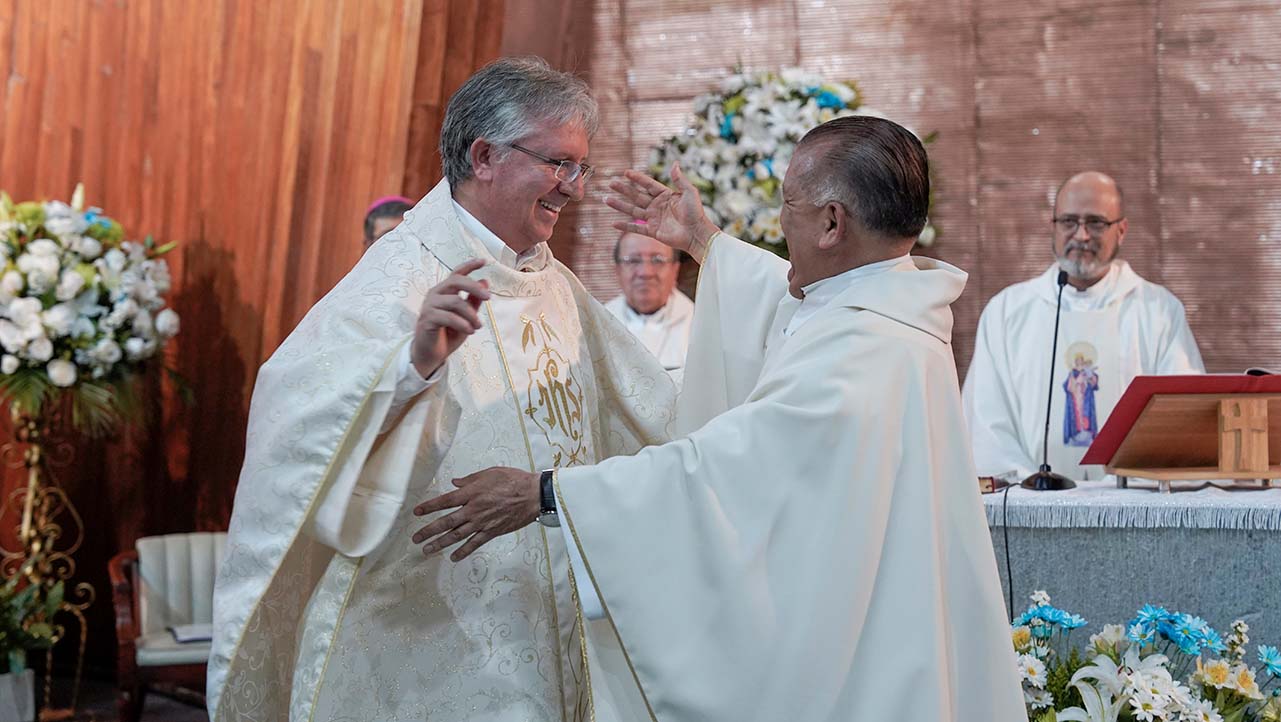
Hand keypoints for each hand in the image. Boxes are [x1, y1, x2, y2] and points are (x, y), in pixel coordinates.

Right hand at [410, 258, 490, 377]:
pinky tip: (470, 331)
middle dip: (474, 287)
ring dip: (471, 314)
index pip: (456, 274)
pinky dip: (462, 323)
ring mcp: (429, 306)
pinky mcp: (427, 319)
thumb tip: (485, 282)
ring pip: (455, 301)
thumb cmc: (448, 334)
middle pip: (455, 281)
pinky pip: (448, 317)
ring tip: (478, 326)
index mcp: (445, 291)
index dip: (469, 266)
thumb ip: (474, 301)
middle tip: (489, 297)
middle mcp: (435, 294)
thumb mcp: (466, 317)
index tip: (484, 261)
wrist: (431, 354)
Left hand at [412, 467, 539, 560]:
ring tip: (427, 551)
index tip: (416, 512)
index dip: (429, 507)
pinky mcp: (492, 531)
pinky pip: (475, 544)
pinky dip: (464, 551)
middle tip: (415, 538)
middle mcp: (473, 509)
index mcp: (471, 493)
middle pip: (446, 522)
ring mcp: (482, 522)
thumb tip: (454, 483)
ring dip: (440, 543)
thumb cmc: (513, 480)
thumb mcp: (490, 472)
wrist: (533, 495)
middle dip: (429, 530)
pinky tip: (453, 557)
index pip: (445, 501)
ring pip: (457, 535)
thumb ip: (470, 479)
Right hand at [606, 163, 719, 261]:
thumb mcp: (689, 192)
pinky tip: (613, 223)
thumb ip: (679, 179)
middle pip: (636, 196)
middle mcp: (657, 206)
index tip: (625, 172)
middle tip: (611, 183)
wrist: (696, 233)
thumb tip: (675, 163)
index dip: (637, 178)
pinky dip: (625, 226)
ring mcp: (654, 219)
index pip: (648, 184)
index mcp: (665, 195)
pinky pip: (636, 227)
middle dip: (623, 190)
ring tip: (606, 199)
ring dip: (619, 205)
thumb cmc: (695, 212)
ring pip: (633, 210)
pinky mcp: (652, 231)